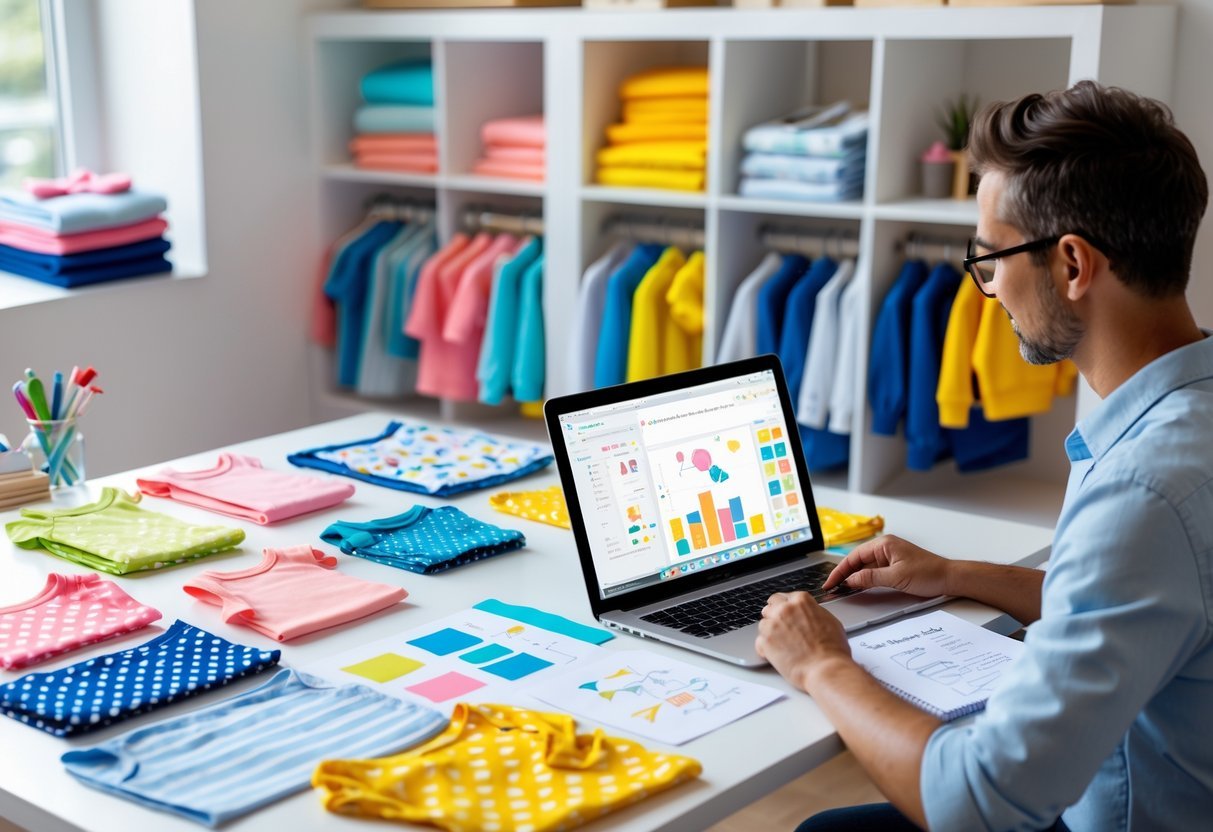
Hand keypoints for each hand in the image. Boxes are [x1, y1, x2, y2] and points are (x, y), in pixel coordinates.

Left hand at [755, 591, 850, 692]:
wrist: (826, 669)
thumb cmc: (833, 650)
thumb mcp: (830, 621)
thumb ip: (814, 612)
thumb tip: (810, 613)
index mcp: (801, 601)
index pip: (784, 596)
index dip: (785, 606)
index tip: (785, 613)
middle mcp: (785, 609)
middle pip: (770, 606)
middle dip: (774, 615)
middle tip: (781, 627)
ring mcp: (773, 625)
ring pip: (763, 623)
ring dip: (770, 632)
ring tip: (782, 644)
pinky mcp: (765, 641)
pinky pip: (759, 641)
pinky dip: (766, 648)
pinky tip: (777, 654)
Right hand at [822, 534, 949, 597]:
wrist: (950, 578)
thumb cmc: (929, 573)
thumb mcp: (896, 577)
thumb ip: (870, 578)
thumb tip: (851, 580)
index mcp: (884, 544)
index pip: (854, 557)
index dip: (840, 571)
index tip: (831, 582)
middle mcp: (885, 548)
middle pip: (857, 561)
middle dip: (844, 574)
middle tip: (832, 587)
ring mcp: (890, 557)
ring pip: (865, 567)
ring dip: (854, 577)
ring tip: (842, 589)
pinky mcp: (894, 566)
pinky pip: (874, 572)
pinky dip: (865, 579)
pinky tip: (858, 587)